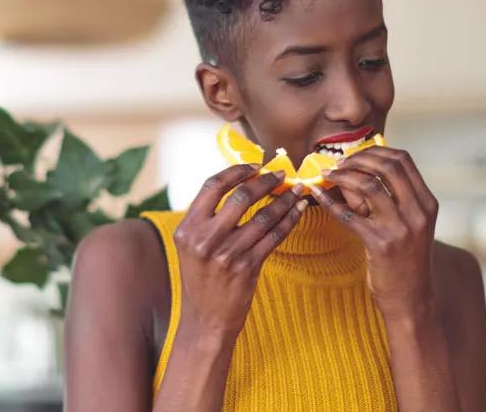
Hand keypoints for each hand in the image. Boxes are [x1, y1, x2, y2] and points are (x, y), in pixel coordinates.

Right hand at [174, 164, 306, 336]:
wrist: (205, 320)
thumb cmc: (202, 279)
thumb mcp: (192, 246)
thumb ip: (207, 218)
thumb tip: (237, 183)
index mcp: (187, 228)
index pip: (212, 186)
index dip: (236, 171)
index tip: (255, 166)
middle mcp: (205, 239)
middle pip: (241, 196)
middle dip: (266, 181)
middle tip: (281, 174)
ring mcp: (227, 254)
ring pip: (264, 216)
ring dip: (285, 200)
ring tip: (297, 191)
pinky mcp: (248, 267)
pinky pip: (275, 236)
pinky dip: (290, 220)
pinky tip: (298, 211)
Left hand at [309, 147, 438, 317]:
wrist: (411, 299)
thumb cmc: (405, 260)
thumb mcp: (409, 225)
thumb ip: (390, 198)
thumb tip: (353, 171)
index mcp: (427, 203)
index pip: (403, 160)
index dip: (375, 151)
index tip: (355, 154)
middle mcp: (418, 212)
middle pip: (387, 166)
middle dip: (357, 159)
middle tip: (338, 163)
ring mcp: (401, 228)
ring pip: (369, 185)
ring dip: (343, 175)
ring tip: (327, 176)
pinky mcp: (380, 244)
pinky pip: (349, 214)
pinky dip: (330, 201)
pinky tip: (318, 195)